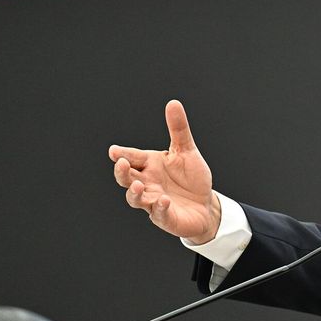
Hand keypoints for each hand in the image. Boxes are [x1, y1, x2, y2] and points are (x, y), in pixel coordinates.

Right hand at [109, 99, 219, 242]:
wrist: (205, 205)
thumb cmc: (192, 179)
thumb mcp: (186, 151)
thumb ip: (178, 129)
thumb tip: (173, 103)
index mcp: (150, 164)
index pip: (132, 157)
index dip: (122, 154)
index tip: (114, 150)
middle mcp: (148, 182)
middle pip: (127, 178)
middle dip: (122, 172)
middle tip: (122, 164)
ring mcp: (153, 201)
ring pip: (136, 198)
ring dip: (135, 193)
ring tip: (138, 185)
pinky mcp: (165, 217)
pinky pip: (159, 213)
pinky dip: (159, 207)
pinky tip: (163, 200)